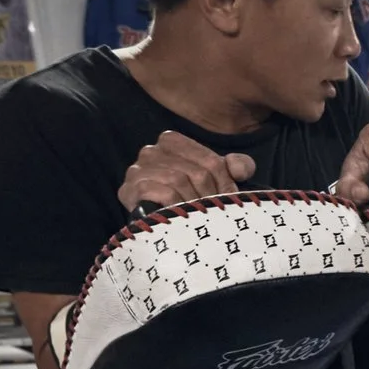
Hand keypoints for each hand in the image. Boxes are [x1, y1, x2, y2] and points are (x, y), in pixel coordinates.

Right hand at [117, 131, 255, 211]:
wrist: (160, 226)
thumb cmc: (191, 198)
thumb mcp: (219, 178)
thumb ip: (238, 166)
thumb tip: (241, 170)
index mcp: (171, 142)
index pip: (210, 161)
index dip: (224, 182)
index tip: (230, 198)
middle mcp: (151, 151)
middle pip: (196, 172)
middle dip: (210, 196)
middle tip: (216, 212)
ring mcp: (136, 170)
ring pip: (179, 181)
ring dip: (194, 203)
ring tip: (200, 216)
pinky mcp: (128, 190)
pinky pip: (161, 192)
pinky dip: (176, 205)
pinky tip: (181, 216)